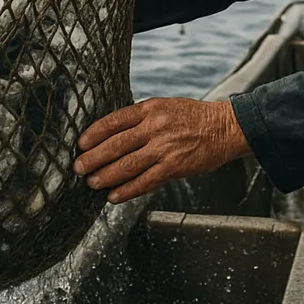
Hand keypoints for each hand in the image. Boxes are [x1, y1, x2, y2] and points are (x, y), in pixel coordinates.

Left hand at [73, 97, 251, 203]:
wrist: (225, 128)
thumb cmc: (194, 118)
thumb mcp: (166, 107)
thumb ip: (142, 119)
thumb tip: (113, 136)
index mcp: (151, 108)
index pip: (114, 120)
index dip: (94, 134)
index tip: (80, 144)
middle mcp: (155, 126)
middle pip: (116, 144)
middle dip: (93, 158)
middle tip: (78, 168)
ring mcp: (165, 147)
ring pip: (127, 165)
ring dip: (106, 176)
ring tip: (92, 183)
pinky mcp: (174, 166)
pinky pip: (145, 181)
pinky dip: (127, 190)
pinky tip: (114, 196)